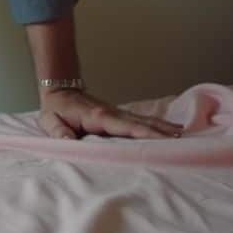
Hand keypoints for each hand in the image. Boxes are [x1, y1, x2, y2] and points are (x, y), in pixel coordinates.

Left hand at [38, 88, 182, 139]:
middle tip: (180, 139)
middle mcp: (112, 113)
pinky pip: (139, 120)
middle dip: (160, 130)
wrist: (59, 89)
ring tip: (181, 133)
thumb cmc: (56, 109)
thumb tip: (68, 142)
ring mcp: (116, 113)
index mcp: (98, 118)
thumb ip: (59, 133)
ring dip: (161, 126)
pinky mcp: (117, 115)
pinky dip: (154, 124)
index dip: (143, 133)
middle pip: (140, 122)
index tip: (161, 139)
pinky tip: (168, 128)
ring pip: (143, 119)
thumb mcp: (51, 121)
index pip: (125, 127)